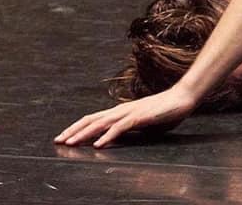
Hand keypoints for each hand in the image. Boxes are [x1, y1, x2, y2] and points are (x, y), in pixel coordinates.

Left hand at [54, 85, 196, 147]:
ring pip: (101, 123)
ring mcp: (129, 112)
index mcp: (121, 111)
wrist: (183, 97)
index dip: (78, 127)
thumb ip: (131, 130)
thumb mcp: (144, 123)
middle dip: (73, 130)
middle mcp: (121, 110)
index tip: (65, 136)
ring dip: (84, 133)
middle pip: (92, 119)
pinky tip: (98, 145)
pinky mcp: (139, 117)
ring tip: (70, 143)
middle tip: (58, 140)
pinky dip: (107, 136)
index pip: (94, 118)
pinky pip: (119, 128)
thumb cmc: (166, 110)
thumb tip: (121, 138)